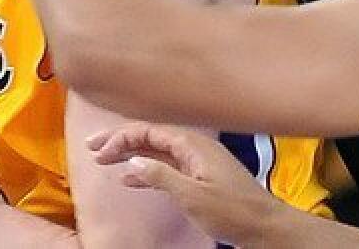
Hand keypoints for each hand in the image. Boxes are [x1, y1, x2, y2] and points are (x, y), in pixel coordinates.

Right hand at [88, 122, 284, 247]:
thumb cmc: (233, 210)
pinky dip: (146, 171)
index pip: (149, 131)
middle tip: (93, 148)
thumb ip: (161, 176)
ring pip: (156, 152)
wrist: (265, 226)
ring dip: (130, 155)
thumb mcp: (193, 195)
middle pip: (150, 136)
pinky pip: (166, 166)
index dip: (121, 138)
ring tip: (104, 162)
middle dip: (121, 141)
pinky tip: (129, 180)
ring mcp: (197, 161)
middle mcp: (193, 147)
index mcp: (192, 145)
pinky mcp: (199, 176)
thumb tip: (132, 161)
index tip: (99, 151)